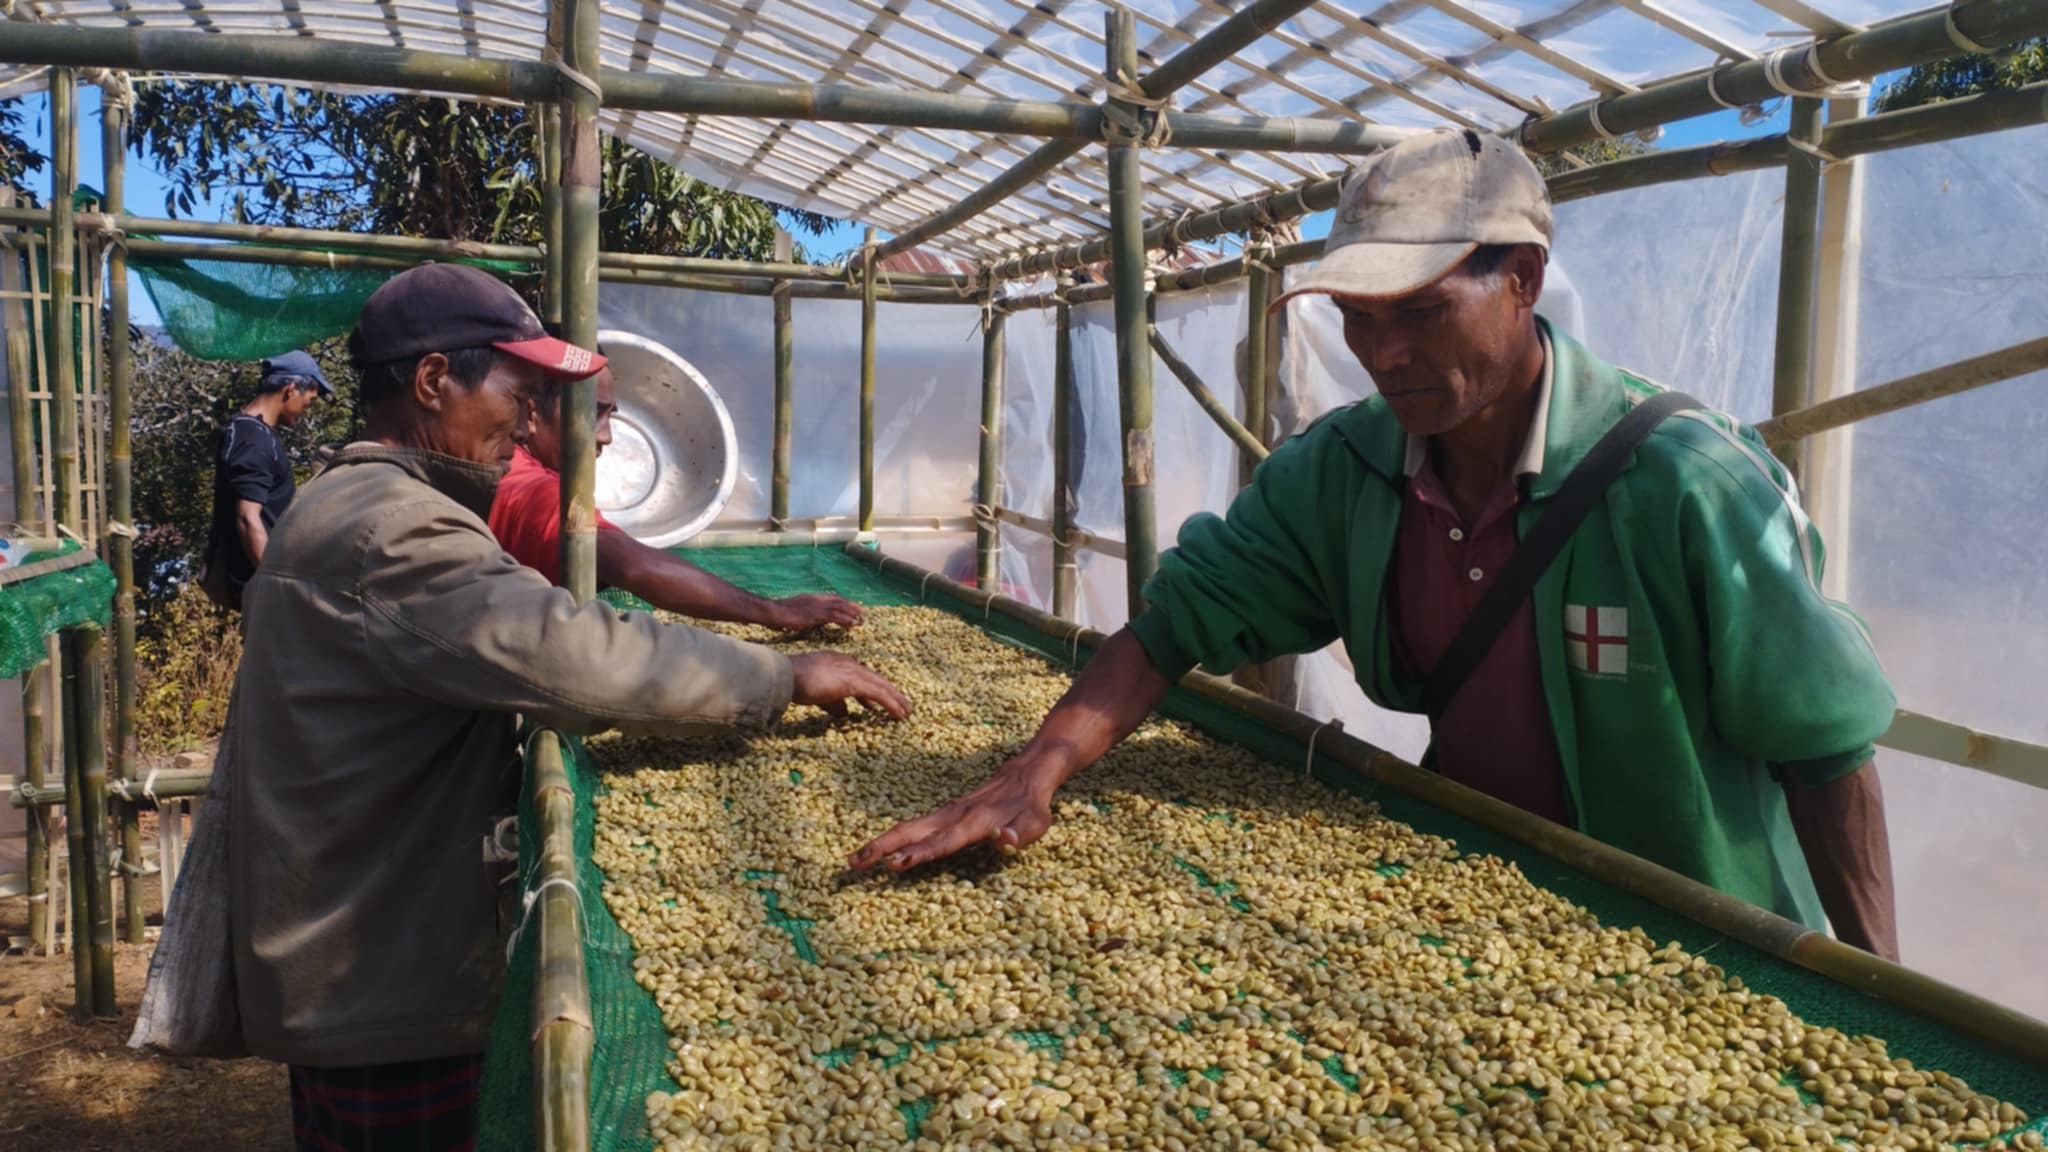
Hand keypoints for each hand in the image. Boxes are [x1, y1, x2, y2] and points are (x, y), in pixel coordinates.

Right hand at [772, 594, 864, 632]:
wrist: (774, 612)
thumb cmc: (781, 614)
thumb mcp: (797, 610)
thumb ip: (807, 612)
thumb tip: (814, 618)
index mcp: (813, 598)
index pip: (833, 598)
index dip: (845, 602)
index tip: (854, 606)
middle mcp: (817, 599)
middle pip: (839, 601)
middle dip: (852, 606)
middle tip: (863, 612)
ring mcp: (817, 606)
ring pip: (839, 608)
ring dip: (852, 613)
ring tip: (862, 619)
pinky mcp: (815, 615)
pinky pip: (834, 616)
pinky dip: (845, 619)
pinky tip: (852, 623)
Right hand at [789, 652, 909, 719]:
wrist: (788, 675)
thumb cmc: (797, 683)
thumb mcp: (819, 694)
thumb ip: (834, 702)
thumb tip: (844, 713)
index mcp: (840, 662)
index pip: (862, 676)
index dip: (873, 689)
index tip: (878, 702)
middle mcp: (849, 663)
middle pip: (875, 679)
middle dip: (890, 693)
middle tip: (903, 705)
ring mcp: (853, 671)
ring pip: (881, 686)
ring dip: (896, 699)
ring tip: (907, 712)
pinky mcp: (854, 682)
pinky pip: (879, 694)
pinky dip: (891, 704)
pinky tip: (899, 714)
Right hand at [848, 759, 1057, 871]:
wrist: (1027, 771)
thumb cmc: (1032, 804)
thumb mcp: (1037, 822)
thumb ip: (1021, 833)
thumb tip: (1005, 840)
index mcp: (975, 822)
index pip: (943, 842)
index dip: (919, 854)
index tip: (894, 864)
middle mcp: (954, 816)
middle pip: (912, 831)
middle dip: (882, 847)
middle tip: (853, 863)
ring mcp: (947, 813)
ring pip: (909, 827)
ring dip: (881, 843)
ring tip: (854, 859)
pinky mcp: (946, 813)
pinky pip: (916, 826)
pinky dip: (895, 838)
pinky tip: (881, 849)